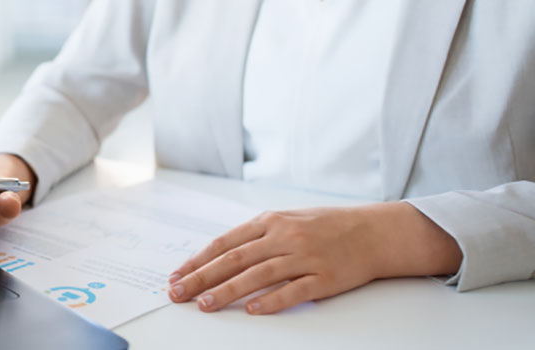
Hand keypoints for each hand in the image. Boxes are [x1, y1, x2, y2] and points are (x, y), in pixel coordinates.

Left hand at [167, 202, 462, 313]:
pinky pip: (293, 292)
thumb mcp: (287, 220)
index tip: (177, 276)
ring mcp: (305, 257)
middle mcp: (285, 237)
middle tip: (178, 293)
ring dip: (228, 291)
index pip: (224, 244)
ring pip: (258, 276)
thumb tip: (217, 257)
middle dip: (201, 278)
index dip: (198, 261)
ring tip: (205, 304)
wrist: (375, 231)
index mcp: (270, 222)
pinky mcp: (324, 278)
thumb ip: (254, 237)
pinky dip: (271, 301)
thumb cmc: (326, 226)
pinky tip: (252, 310)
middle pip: (234, 260)